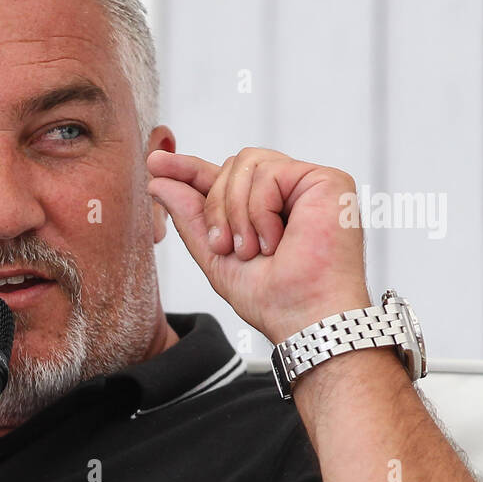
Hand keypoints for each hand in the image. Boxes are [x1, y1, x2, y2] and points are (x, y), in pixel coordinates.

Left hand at [147, 147, 371, 342]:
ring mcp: (309, 183)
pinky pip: (269, 171)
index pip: (223, 177)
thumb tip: (157, 179)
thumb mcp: (214, 255)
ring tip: (253, 250)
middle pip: (230, 166)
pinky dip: (260, 211)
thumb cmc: (271, 298)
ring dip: (236, 213)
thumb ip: (190, 215)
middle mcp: (289, 192)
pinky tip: (275, 241)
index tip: (155, 163)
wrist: (305, 318)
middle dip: (215, 207)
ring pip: (245, 163)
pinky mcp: (327, 179)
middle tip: (226, 248)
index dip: (188, 168)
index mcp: (266, 208)